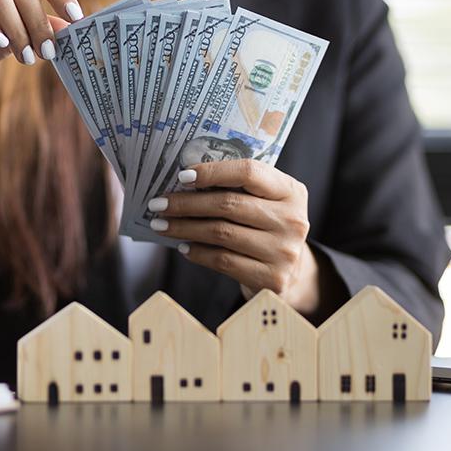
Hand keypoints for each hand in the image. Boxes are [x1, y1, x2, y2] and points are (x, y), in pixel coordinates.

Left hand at [148, 159, 321, 313]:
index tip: (182, 176)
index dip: (213, 172)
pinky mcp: (272, 278)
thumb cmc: (267, 228)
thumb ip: (237, 189)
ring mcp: (284, 251)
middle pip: (229, 204)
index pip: (249, 172)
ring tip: (162, 225)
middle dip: (187, 203)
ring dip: (185, 228)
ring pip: (221, 234)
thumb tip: (184, 182)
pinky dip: (198, 253)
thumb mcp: (266, 202)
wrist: (292, 273)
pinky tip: (183, 246)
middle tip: (159, 204)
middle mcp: (292, 220)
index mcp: (291, 191)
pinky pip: (223, 261)